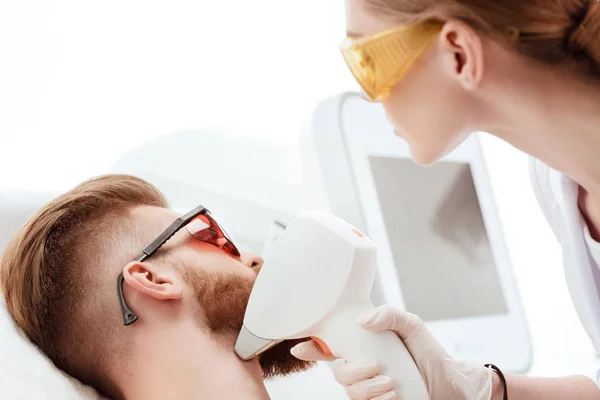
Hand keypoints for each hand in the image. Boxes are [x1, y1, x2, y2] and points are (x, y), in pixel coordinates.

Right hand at [291, 305, 494, 399]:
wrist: (452, 382)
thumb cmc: (429, 352)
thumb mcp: (412, 325)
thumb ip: (389, 315)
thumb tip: (363, 321)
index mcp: (362, 347)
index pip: (329, 348)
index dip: (310, 348)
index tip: (299, 347)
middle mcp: (362, 368)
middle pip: (338, 373)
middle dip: (351, 371)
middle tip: (374, 366)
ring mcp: (370, 388)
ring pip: (350, 391)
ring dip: (367, 388)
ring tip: (390, 383)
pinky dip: (376, 399)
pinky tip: (393, 394)